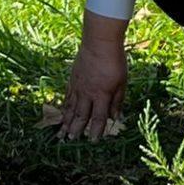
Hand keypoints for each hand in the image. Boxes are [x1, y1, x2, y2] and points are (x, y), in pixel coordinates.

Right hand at [60, 10, 127, 139]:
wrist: (99, 42)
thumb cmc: (114, 61)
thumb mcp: (122, 82)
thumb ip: (117, 101)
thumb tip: (116, 118)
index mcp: (101, 95)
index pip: (97, 118)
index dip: (95, 131)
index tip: (93, 142)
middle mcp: (87, 93)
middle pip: (80, 115)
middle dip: (76, 130)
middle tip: (71, 141)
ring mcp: (77, 86)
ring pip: (70, 108)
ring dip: (66, 122)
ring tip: (61, 134)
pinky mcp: (72, 79)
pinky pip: (67, 97)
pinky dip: (63, 107)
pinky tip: (61, 114)